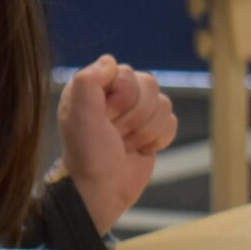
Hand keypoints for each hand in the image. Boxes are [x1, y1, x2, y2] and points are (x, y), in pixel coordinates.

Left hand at [58, 54, 177, 233]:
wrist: (101, 190)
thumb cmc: (86, 153)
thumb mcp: (78, 116)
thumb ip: (88, 82)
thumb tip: (109, 60)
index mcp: (92, 87)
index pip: (125, 71)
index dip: (121, 96)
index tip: (104, 117)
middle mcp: (113, 95)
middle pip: (149, 84)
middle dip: (134, 115)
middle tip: (114, 132)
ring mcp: (134, 112)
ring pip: (164, 103)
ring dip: (145, 129)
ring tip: (123, 143)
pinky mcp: (151, 129)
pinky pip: (172, 121)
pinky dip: (158, 139)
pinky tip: (138, 149)